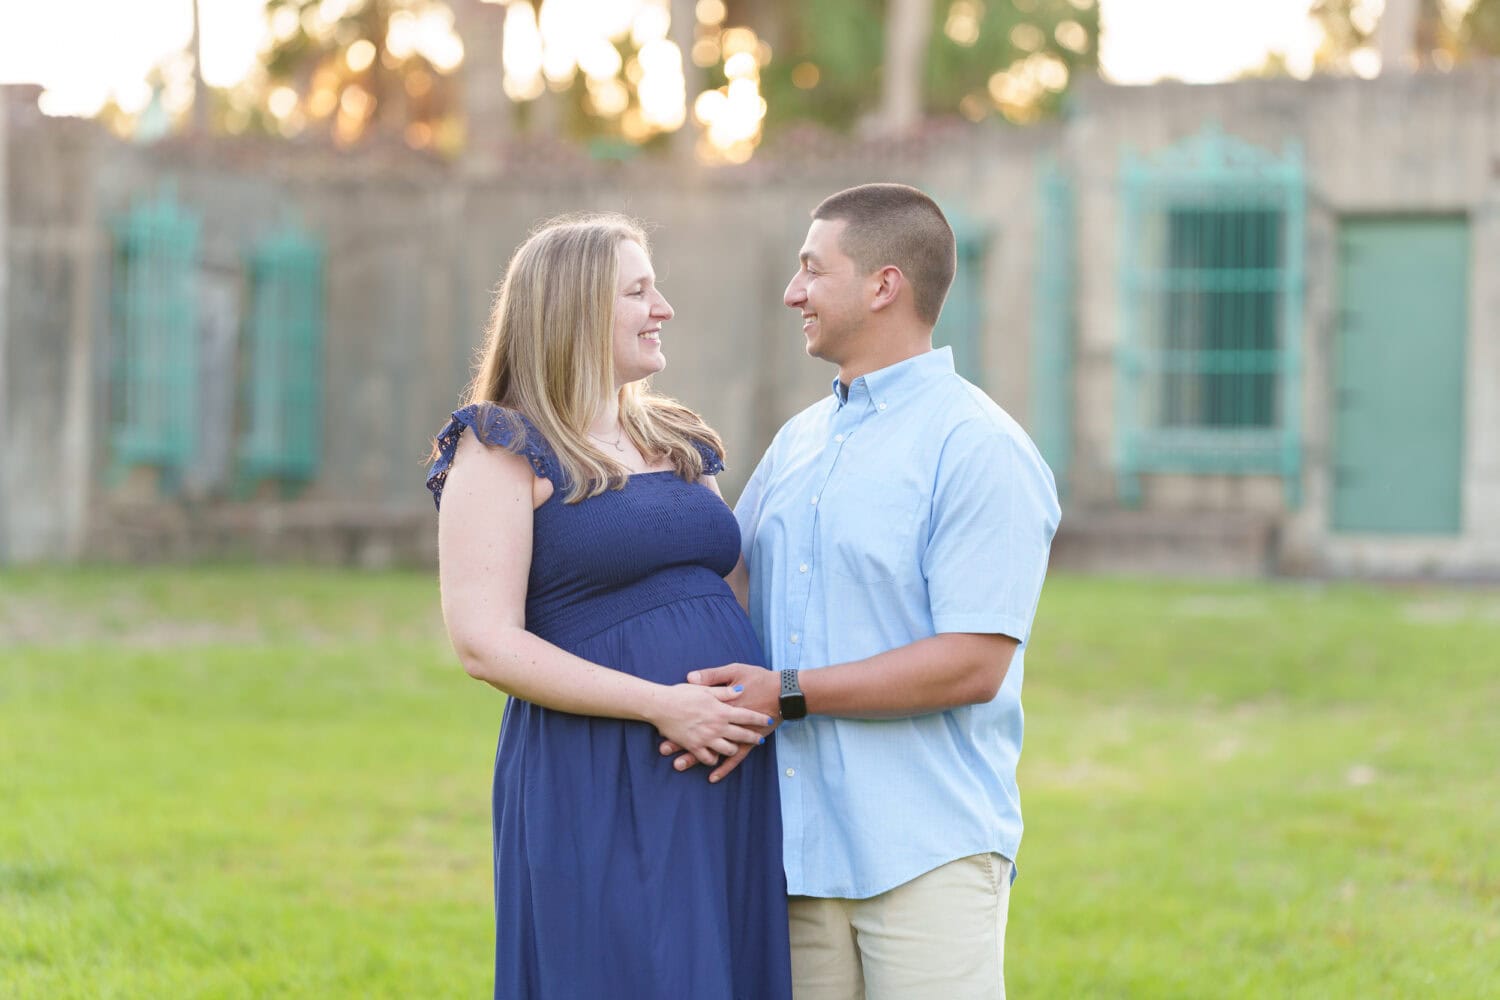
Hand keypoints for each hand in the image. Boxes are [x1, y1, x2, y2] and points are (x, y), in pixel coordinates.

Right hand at [646, 683, 774, 767]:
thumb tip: (739, 690)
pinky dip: (714, 759)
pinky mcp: (694, 747)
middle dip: (753, 737)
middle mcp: (717, 726)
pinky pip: (709, 758)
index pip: (747, 716)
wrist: (660, 705)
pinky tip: (716, 758)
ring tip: (737, 748)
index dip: (759, 719)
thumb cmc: (681, 693)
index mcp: (721, 710)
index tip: (768, 720)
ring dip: (734, 749)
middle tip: (759, 739)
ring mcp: (706, 739)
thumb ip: (724, 691)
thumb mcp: (705, 688)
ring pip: (728, 750)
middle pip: (741, 735)